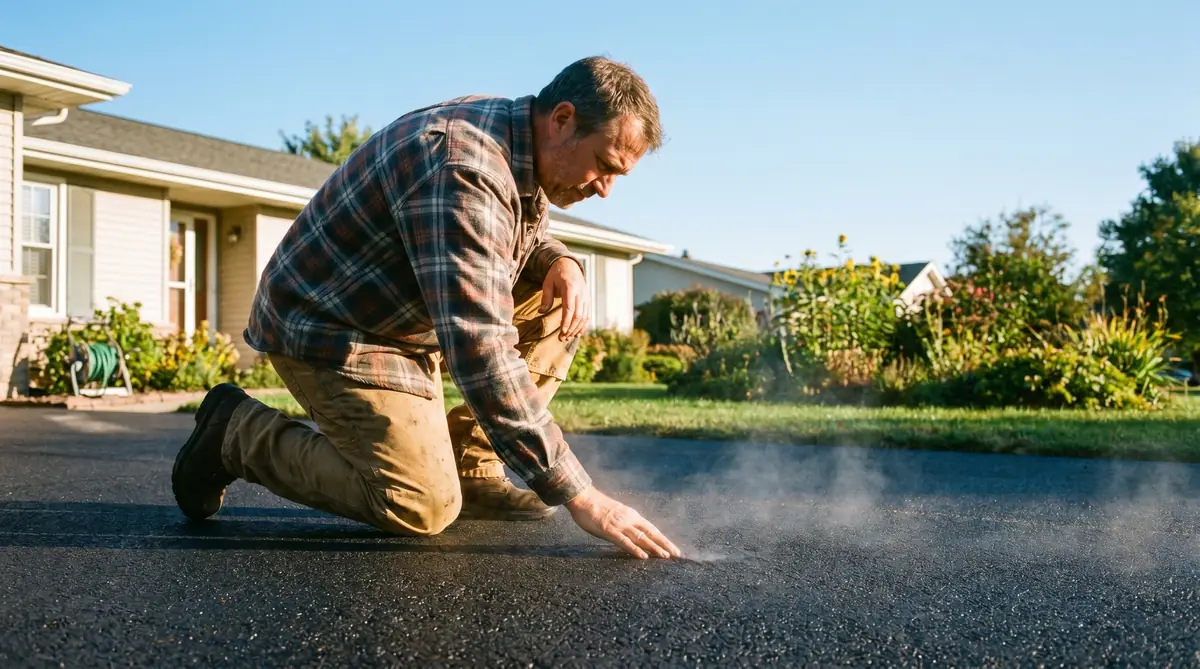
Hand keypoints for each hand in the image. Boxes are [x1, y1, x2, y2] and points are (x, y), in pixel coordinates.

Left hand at [541, 257, 589, 340]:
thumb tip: (541, 312)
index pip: (570, 308)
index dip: (567, 321)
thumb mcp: (548, 283)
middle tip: (562, 339)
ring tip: (568, 338)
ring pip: (584, 317)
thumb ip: (546, 297)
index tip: (562, 332)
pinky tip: (577, 334)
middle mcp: (580, 293)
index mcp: (570, 288)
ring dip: (577, 329)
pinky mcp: (588, 300)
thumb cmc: (556, 274)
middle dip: (571, 329)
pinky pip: (587, 315)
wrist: (570, 264)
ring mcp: (586, 297)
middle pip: (578, 315)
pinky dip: (583, 325)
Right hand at [565, 485, 680, 559]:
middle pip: (650, 533)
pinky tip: (643, 556)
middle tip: (677, 554)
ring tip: (665, 556)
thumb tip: (632, 533)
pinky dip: (634, 549)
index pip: (651, 529)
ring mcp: (620, 525)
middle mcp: (629, 519)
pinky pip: (624, 541)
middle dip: (664, 544)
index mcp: (631, 515)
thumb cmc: (596, 507)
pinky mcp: (609, 530)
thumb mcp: (616, 513)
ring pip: (641, 538)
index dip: (663, 539)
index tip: (673, 548)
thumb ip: (624, 523)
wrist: (583, 498)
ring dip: (654, 547)